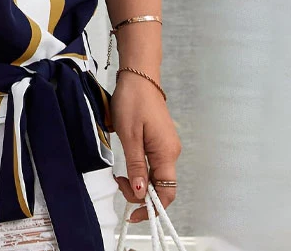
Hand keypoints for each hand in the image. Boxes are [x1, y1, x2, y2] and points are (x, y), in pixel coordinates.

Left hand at [110, 70, 181, 222]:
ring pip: (156, 175)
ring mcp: (166, 145)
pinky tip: (128, 165)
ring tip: (120, 176)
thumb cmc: (133, 101)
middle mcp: (171, 152)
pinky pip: (154, 163)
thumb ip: (136, 165)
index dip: (151, 208)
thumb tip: (141, 193)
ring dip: (140, 182)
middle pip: (161, 186)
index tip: (132, 213)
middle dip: (141, 194)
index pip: (166, 192)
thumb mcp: (129, 135)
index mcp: (166, 153)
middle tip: (119, 185)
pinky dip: (141, 170)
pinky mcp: (160, 139)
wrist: (138, 76)